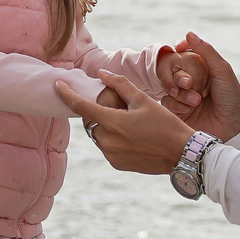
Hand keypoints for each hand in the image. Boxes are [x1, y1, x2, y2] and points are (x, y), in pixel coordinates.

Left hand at [59, 70, 196, 173]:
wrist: (181, 153)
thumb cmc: (165, 123)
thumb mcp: (143, 100)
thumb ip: (120, 85)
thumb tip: (101, 74)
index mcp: (113, 122)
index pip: (80, 107)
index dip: (66, 94)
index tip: (58, 85)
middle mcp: (107, 141)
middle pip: (90, 121)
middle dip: (97, 112)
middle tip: (118, 107)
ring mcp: (111, 155)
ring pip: (97, 135)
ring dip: (105, 126)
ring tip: (129, 123)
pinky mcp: (116, 164)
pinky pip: (106, 147)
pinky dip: (112, 138)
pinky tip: (132, 136)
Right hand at [175, 33, 239, 141]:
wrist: (232, 127)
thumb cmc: (231, 97)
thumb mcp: (222, 71)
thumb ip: (206, 51)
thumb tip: (189, 33)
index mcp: (202, 69)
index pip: (184, 54)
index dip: (180, 49)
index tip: (178, 48)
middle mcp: (191, 81)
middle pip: (172, 69)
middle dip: (180, 76)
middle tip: (190, 83)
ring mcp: (183, 96)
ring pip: (168, 86)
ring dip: (181, 92)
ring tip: (197, 100)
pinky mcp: (177, 111)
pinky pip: (166, 102)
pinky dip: (176, 104)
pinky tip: (189, 109)